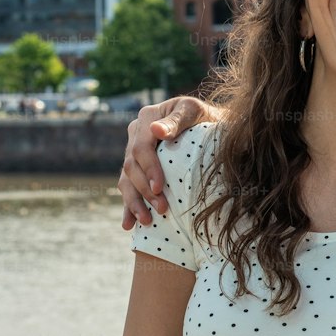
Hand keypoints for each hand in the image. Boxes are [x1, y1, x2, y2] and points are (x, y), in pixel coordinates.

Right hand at [119, 97, 220, 228]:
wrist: (208, 122)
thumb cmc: (204, 115)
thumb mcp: (193, 111)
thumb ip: (176, 120)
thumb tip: (156, 130)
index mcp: (147, 117)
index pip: (141, 148)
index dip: (149, 169)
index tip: (159, 188)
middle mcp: (135, 134)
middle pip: (132, 167)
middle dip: (145, 191)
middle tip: (162, 208)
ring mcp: (133, 151)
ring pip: (127, 180)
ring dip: (134, 203)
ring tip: (146, 221)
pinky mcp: (137, 167)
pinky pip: (128, 188)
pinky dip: (129, 206)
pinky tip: (129, 224)